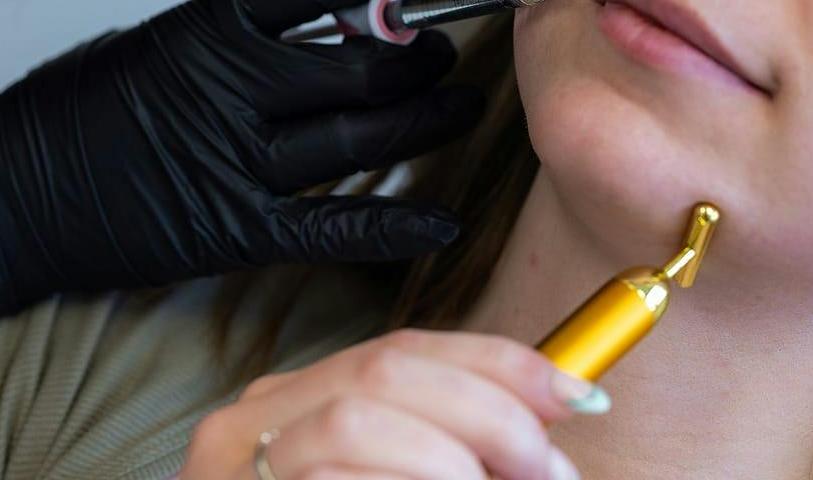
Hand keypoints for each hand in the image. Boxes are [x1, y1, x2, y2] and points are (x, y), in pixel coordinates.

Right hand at [0, 0, 483, 322]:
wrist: (11, 193)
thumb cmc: (84, 105)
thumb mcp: (162, 36)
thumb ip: (246, 28)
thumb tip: (341, 15)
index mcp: (210, 25)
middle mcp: (232, 88)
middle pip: (362, 66)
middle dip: (420, 57)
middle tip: (442, 53)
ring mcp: (236, 163)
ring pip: (362, 139)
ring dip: (427, 121)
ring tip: (461, 106)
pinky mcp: (235, 230)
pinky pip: (332, 227)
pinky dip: (395, 225)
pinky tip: (444, 219)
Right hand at [182, 328, 604, 479]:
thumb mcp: (400, 478)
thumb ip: (450, 452)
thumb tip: (550, 430)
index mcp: (298, 398)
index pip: (407, 347)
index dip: (498, 362)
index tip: (576, 394)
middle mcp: (255, 420)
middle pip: (385, 369)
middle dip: (486, 409)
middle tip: (545, 469)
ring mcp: (235, 470)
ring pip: (357, 421)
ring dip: (450, 462)